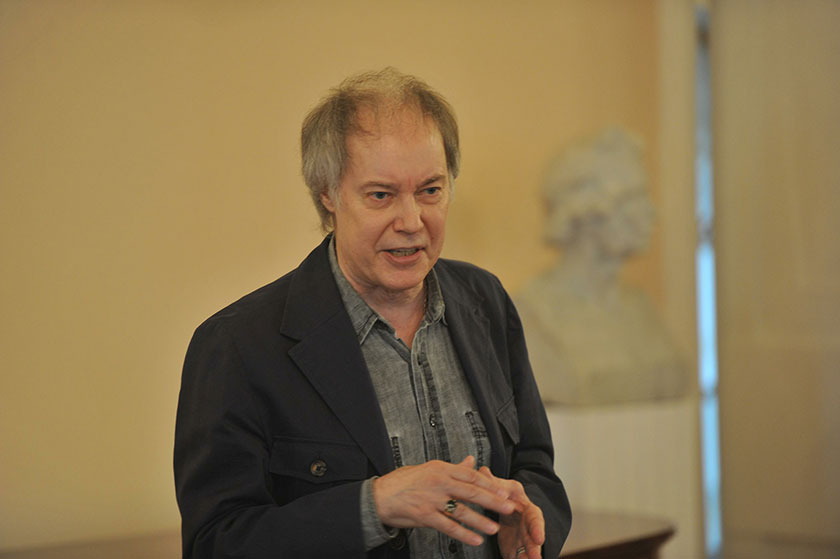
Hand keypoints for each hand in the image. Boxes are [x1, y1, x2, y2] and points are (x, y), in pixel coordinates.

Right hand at [372, 456, 516, 546]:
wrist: (379, 497)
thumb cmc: (403, 482)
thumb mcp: (429, 469)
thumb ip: (452, 468)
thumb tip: (471, 461)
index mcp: (441, 468)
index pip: (471, 475)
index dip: (490, 484)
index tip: (504, 491)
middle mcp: (439, 482)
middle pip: (472, 492)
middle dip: (492, 501)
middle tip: (508, 507)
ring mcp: (432, 500)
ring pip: (462, 511)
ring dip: (480, 521)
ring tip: (494, 527)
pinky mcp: (425, 516)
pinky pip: (449, 527)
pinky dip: (464, 534)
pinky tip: (475, 539)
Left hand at [477, 466, 544, 558]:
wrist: (508, 509)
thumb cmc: (507, 497)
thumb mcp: (502, 488)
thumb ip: (493, 483)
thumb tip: (483, 471)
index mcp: (527, 509)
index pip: (535, 518)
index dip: (537, 528)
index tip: (539, 539)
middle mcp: (528, 526)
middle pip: (534, 538)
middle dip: (534, 548)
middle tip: (535, 558)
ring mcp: (524, 539)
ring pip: (528, 549)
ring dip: (528, 556)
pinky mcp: (516, 549)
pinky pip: (519, 556)